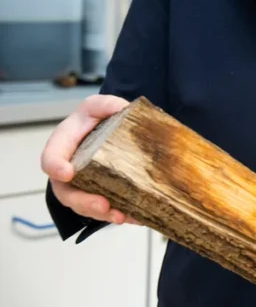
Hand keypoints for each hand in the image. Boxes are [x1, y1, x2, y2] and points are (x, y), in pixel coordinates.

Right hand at [41, 94, 136, 224]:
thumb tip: (122, 108)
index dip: (56, 166)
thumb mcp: (97, 107)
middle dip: (84, 202)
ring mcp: (82, 186)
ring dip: (103, 214)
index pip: (51, 158)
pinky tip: (137, 217)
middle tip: (103, 205)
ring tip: (122, 217)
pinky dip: (121, 214)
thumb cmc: (94, 120)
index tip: (67, 173)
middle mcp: (68, 171)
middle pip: (67, 193)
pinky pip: (106, 209)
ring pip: (86, 207)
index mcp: (62, 146)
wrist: (105, 132)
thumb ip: (106, 105)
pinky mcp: (99, 194)